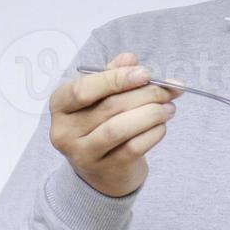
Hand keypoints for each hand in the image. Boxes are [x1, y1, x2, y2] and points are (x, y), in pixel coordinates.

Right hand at [48, 51, 181, 197]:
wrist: (102, 171)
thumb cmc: (101, 125)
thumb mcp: (101, 97)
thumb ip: (113, 75)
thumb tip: (130, 58)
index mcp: (60, 105)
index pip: (84, 89)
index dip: (117, 79)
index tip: (146, 73)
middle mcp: (65, 131)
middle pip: (109, 106)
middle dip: (145, 95)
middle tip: (168, 90)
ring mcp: (83, 153)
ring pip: (120, 128)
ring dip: (152, 114)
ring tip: (169, 107)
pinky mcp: (105, 169)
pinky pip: (133, 147)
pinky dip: (153, 133)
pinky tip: (161, 126)